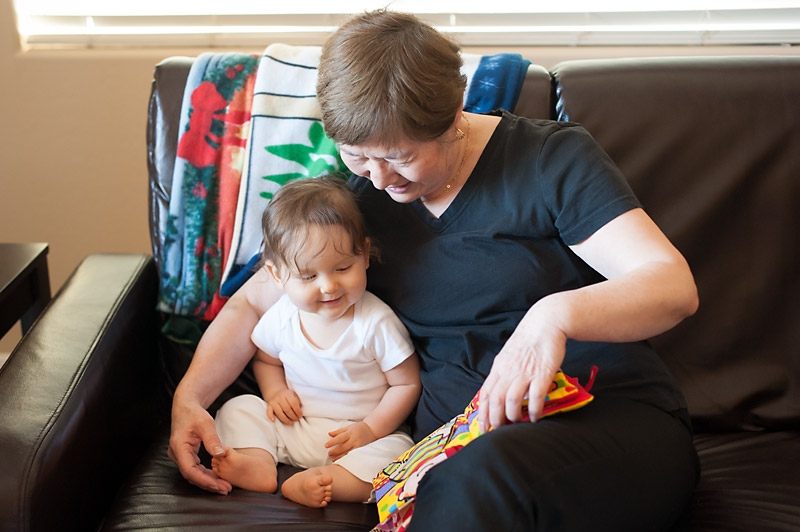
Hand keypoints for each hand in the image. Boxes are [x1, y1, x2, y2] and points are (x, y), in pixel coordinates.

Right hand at [168, 399, 231, 494]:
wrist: (186, 406)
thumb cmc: (194, 413)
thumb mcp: (205, 424)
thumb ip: (212, 440)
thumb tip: (221, 454)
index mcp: (179, 447)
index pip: (189, 470)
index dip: (204, 480)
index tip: (218, 485)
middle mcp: (177, 454)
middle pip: (192, 476)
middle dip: (209, 484)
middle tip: (226, 489)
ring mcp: (180, 455)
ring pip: (193, 474)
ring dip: (208, 481)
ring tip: (224, 486)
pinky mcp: (185, 455)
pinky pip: (195, 469)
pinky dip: (206, 474)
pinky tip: (217, 477)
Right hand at [266, 389, 302, 424]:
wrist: (277, 393)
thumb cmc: (288, 396)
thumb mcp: (294, 395)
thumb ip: (298, 401)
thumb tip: (300, 409)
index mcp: (288, 394)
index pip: (293, 403)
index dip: (298, 410)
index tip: (300, 415)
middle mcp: (280, 397)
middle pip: (287, 409)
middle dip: (293, 416)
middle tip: (296, 419)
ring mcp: (274, 401)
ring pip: (279, 412)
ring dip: (285, 419)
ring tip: (290, 423)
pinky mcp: (269, 405)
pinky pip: (269, 411)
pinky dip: (270, 416)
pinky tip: (274, 420)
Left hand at [325, 422, 376, 460]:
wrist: (372, 430)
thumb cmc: (359, 428)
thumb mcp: (348, 427)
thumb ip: (338, 431)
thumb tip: (329, 434)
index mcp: (350, 432)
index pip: (340, 438)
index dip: (332, 442)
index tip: (326, 445)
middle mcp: (354, 439)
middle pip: (343, 447)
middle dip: (335, 451)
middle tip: (329, 453)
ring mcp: (359, 446)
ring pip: (347, 453)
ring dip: (339, 457)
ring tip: (333, 459)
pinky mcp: (362, 450)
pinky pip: (353, 456)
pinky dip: (347, 458)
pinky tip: (342, 461)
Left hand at [478, 305, 567, 432]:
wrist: (546, 323)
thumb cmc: (529, 340)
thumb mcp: (509, 356)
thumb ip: (503, 373)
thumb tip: (498, 392)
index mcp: (499, 367)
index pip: (485, 394)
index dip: (482, 413)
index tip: (482, 427)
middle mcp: (508, 371)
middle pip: (495, 400)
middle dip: (494, 420)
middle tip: (498, 432)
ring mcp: (524, 372)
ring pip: (511, 400)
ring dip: (512, 416)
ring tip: (516, 424)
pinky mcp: (542, 373)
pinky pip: (535, 396)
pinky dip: (533, 410)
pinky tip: (534, 417)